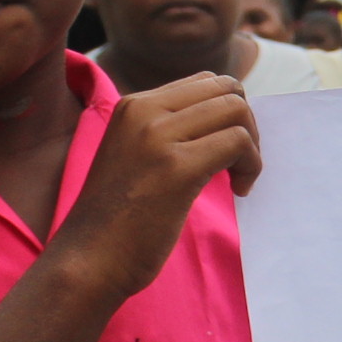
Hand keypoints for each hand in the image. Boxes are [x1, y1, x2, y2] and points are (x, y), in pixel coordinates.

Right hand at [43, 71, 260, 304]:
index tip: (226, 149)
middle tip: (240, 163)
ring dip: (252, 146)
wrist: (89, 259)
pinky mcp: (177, 167)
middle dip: (247, 124)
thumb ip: (169, 133)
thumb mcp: (137, 157)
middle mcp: (143, 111)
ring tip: (240, 178)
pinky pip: (237, 143)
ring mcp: (158, 136)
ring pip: (236, 111)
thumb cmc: (119, 219)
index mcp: (133, 105)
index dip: (229, 112)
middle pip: (226, 89)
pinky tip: (240, 191)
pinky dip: (251, 166)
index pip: (204, 82)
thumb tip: (226, 122)